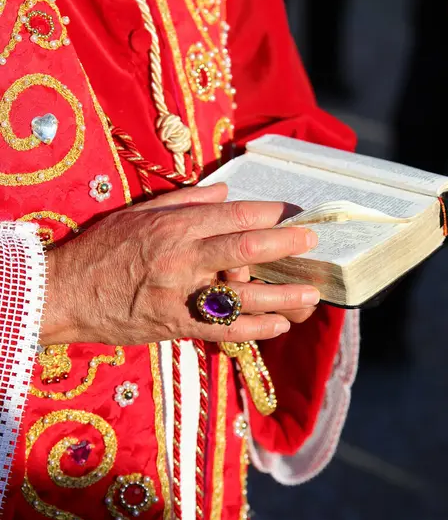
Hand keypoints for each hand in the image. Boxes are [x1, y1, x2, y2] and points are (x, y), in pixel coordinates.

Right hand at [42, 183, 319, 345]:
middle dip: (285, 244)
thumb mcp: (137, 212)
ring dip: (282, 294)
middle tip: (311, 241)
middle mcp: (182, 258)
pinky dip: (255, 328)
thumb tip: (224, 190)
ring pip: (242, 295)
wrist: (64, 294)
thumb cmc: (100, 249)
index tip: (287, 213)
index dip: (267, 213)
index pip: (233, 215)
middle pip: (246, 249)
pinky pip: (224, 329)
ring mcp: (180, 295)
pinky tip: (279, 325)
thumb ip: (183, 200)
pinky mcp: (176, 325)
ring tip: (311, 293)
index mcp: (173, 226)